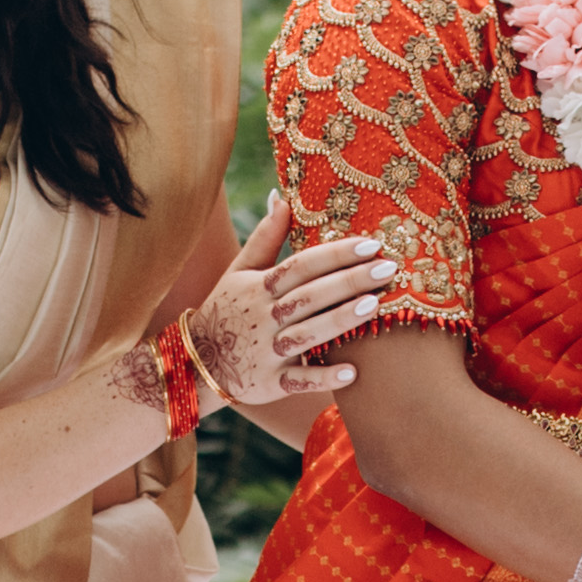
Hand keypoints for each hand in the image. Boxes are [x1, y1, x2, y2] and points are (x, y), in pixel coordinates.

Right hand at [183, 228, 395, 405]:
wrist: (195, 364)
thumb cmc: (227, 310)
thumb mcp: (239, 271)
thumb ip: (265, 238)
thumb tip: (282, 197)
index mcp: (258, 287)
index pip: (300, 265)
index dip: (334, 253)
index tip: (370, 243)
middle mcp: (263, 318)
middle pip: (309, 296)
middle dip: (348, 281)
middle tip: (387, 269)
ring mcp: (266, 352)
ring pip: (307, 335)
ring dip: (339, 321)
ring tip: (374, 306)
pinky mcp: (270, 384)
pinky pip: (298, 382)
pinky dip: (322, 379)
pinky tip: (352, 373)